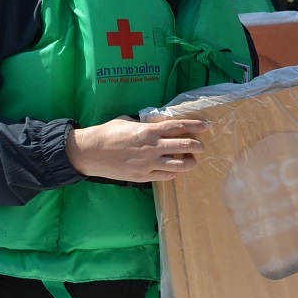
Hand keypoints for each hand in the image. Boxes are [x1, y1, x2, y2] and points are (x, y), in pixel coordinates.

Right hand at [66, 116, 208, 182]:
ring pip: (179, 165)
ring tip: (191, 160)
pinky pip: (166, 176)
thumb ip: (145, 124)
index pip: (178, 126)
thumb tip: (157, 125)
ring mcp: (149, 163)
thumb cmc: (107, 133)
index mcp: (149, 131)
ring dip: (189, 162)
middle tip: (200, 146)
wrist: (91, 153)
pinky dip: (173, 172)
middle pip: (184, 146)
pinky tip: (173, 169)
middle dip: (197, 146)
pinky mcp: (143, 176)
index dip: (195, 125)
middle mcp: (152, 147)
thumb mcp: (127, 122)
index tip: (207, 126)